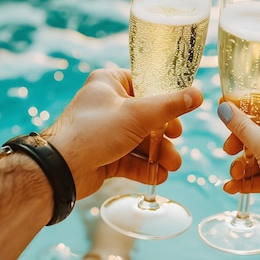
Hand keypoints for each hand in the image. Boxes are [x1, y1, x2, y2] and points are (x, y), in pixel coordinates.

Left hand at [43, 68, 203, 199]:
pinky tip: (160, 176)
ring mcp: (105, 132)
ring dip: (159, 154)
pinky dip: (146, 167)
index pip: (145, 85)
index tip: (182, 110)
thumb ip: (170, 105)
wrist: (61, 169)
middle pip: (147, 116)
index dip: (165, 98)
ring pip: (141, 140)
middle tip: (176, 140)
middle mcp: (107, 105)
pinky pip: (131, 159)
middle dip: (164, 134)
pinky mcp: (104, 155)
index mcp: (110, 83)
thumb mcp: (138, 115)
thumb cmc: (94, 132)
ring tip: (173, 166)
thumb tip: (198, 94)